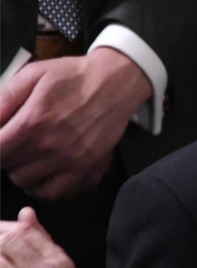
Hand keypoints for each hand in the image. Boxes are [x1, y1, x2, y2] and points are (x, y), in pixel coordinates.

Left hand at [0, 47, 151, 200]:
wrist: (116, 83)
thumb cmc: (74, 77)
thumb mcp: (33, 75)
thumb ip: (3, 97)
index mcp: (32, 121)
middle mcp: (50, 146)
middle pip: (7, 167)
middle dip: (4, 155)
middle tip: (12, 141)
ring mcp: (69, 160)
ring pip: (25, 182)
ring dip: (20, 170)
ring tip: (26, 155)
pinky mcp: (85, 168)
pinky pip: (53, 193)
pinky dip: (41, 187)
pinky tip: (41, 173)